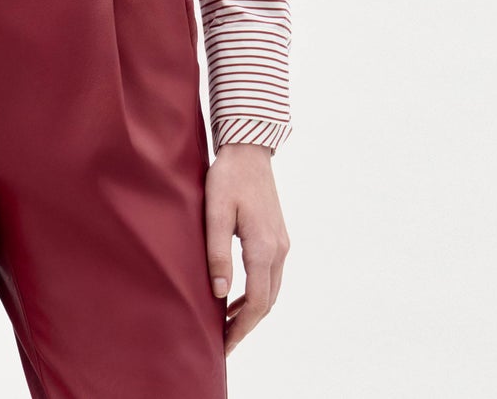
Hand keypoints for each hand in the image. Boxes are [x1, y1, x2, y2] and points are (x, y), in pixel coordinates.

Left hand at [205, 142, 289, 355]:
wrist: (248, 150)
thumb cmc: (228, 177)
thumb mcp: (215, 212)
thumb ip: (217, 252)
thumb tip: (220, 293)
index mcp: (263, 247)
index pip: (257, 302)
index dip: (240, 328)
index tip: (223, 345)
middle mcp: (279, 249)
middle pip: (267, 302)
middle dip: (246, 325)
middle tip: (223, 342)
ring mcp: (281, 243)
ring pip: (271, 290)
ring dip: (252, 310)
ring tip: (227, 324)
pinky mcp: (277, 236)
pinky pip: (270, 275)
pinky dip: (257, 293)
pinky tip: (237, 296)